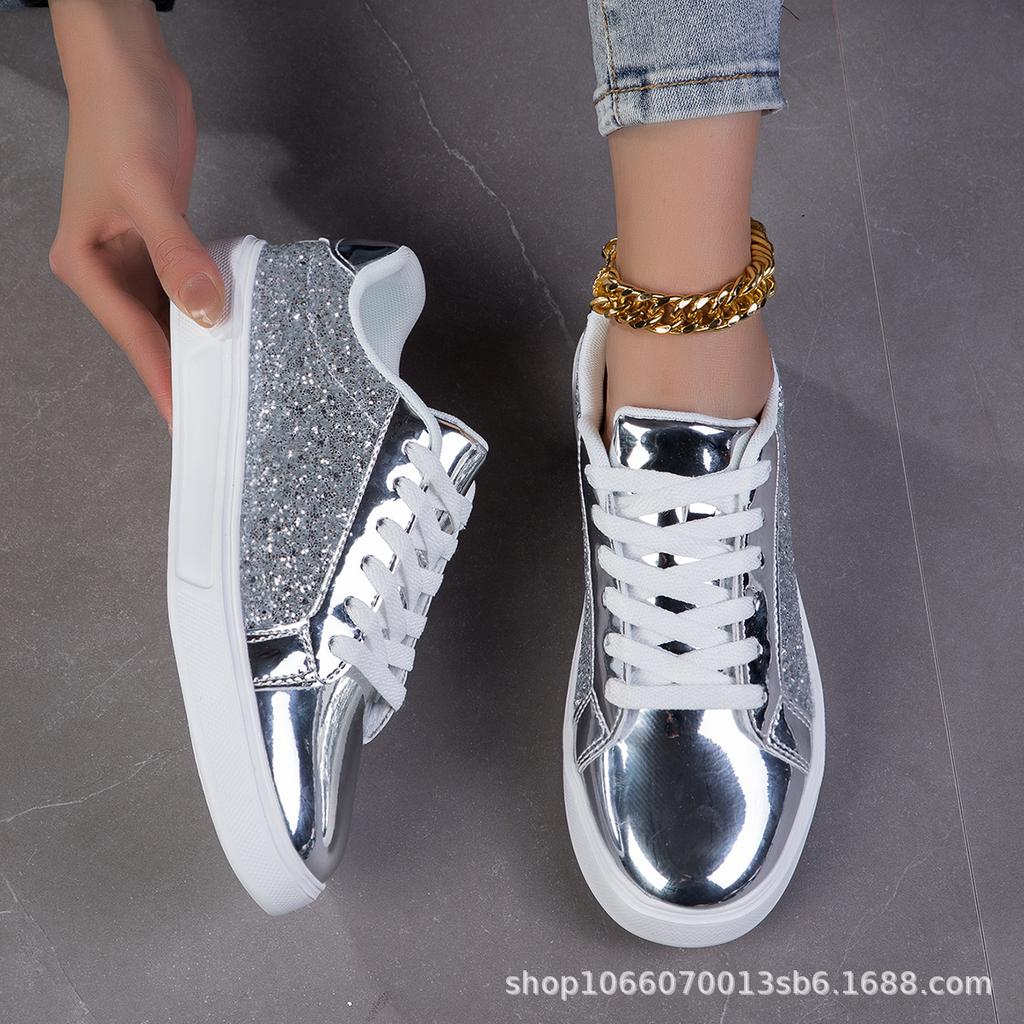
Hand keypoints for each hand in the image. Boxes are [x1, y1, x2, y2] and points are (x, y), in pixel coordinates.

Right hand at [48, 0, 223, 423]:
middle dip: (186, 372)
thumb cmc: (123, 123)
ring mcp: (133, 258)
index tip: (190, 424)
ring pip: (170, 316)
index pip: (134, 338)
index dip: (166, 381)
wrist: (130, 69)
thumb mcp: (147, 191)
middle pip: (151, 336)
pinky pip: (185, 289)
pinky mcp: (161, 242)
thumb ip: (176, 254)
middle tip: (224, 415)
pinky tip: (233, 328)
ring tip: (234, 385)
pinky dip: (207, 308)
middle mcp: (105, 270)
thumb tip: (206, 312)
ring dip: (200, 343)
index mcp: (85, 267)